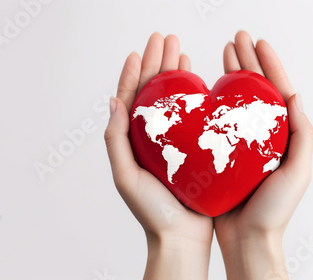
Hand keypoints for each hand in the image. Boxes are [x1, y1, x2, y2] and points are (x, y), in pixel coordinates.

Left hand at [104, 33, 212, 279]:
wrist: (181, 238)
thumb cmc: (153, 212)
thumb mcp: (127, 176)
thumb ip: (117, 140)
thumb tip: (114, 100)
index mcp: (133, 141)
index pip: (131, 98)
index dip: (134, 72)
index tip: (141, 50)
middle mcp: (151, 138)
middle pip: (153, 92)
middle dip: (158, 63)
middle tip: (167, 39)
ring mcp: (172, 143)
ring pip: (172, 100)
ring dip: (175, 74)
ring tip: (182, 53)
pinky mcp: (192, 149)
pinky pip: (191, 117)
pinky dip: (193, 97)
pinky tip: (198, 83)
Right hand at [214, 31, 312, 278]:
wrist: (248, 239)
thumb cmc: (274, 211)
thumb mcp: (297, 172)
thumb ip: (302, 136)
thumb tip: (296, 97)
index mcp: (283, 136)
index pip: (278, 91)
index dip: (269, 64)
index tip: (258, 42)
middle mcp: (264, 135)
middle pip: (258, 90)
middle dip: (249, 61)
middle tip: (237, 38)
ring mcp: (244, 143)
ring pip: (238, 100)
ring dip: (233, 74)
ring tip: (225, 53)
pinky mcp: (225, 153)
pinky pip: (220, 121)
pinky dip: (216, 101)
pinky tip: (208, 87)